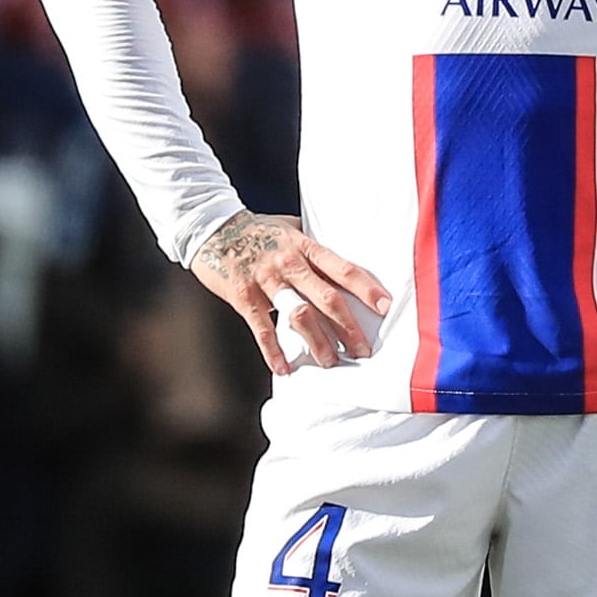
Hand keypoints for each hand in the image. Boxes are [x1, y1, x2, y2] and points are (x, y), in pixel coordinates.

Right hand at [191, 212, 390, 374]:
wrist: (211, 227)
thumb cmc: (258, 229)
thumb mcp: (291, 229)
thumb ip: (315, 246)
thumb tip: (347, 260)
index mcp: (305, 246)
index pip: (343, 269)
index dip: (366, 289)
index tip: (385, 307)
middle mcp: (289, 263)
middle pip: (327, 298)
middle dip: (348, 327)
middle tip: (363, 349)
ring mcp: (266, 280)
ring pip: (298, 315)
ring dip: (317, 342)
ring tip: (331, 361)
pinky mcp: (243, 296)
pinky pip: (261, 328)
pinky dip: (273, 351)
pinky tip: (284, 368)